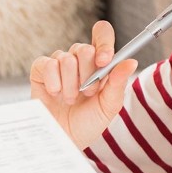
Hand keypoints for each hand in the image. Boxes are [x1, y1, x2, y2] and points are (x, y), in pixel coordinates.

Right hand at [29, 20, 137, 149]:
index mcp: (99, 62)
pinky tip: (56, 94)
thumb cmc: (88, 123)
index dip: (103, 43)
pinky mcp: (41, 70)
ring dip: (71, 84)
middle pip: (84, 48)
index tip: (104, 61)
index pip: (102, 34)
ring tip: (71, 99)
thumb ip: (118, 83)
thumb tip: (131, 61)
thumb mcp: (108, 106)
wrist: (64, 138)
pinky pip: (47, 64)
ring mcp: (59, 63)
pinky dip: (54, 82)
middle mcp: (79, 59)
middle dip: (88, 74)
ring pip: (66, 58)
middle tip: (87, 93)